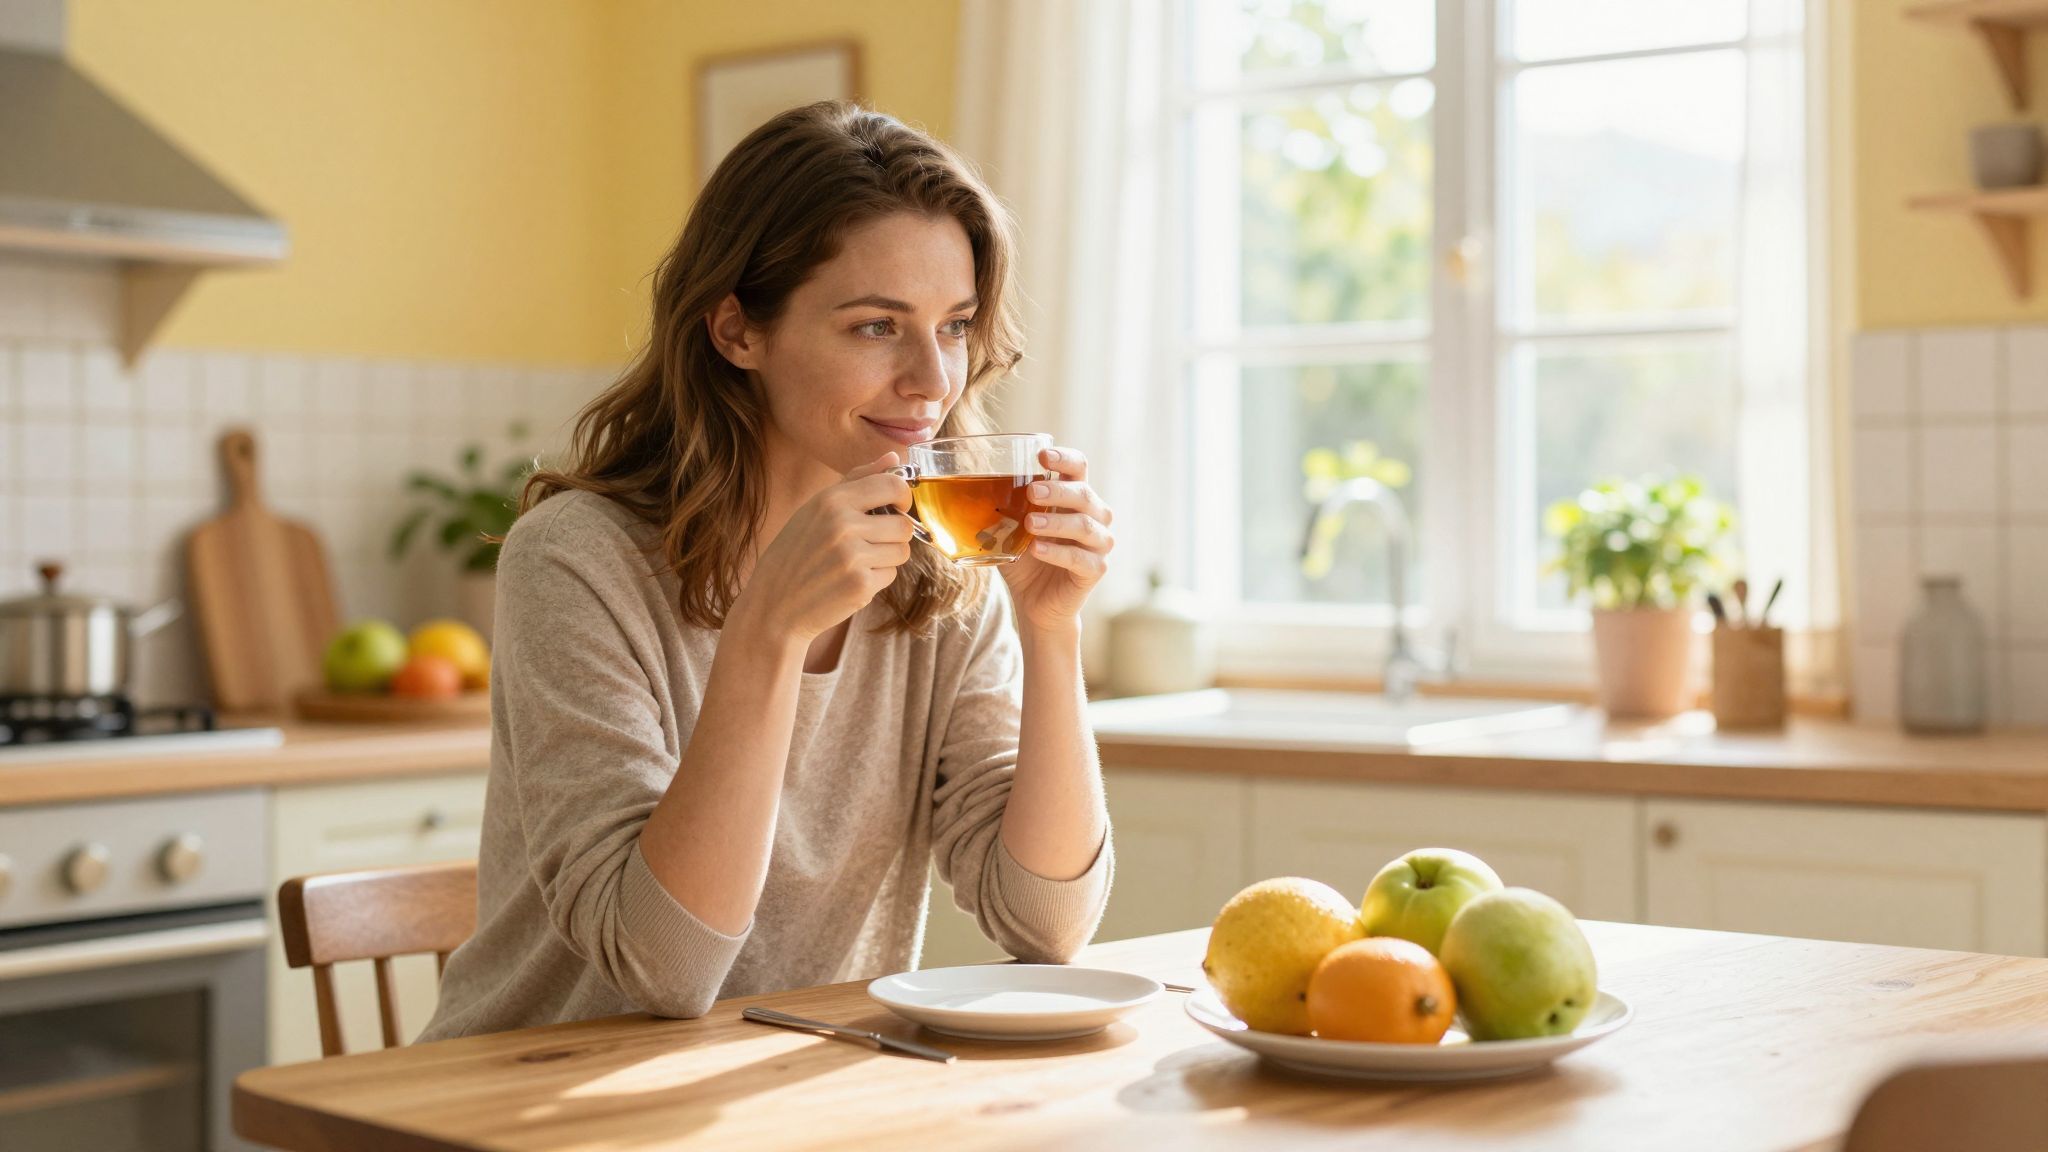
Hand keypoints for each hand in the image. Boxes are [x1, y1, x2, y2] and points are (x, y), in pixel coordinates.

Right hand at [733, 454, 916, 641]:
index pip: (893, 485)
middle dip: (894, 536)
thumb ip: (857, 480)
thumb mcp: (816, 508)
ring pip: (902, 551)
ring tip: (856, 562)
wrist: (774, 605)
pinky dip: (876, 579)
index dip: (903, 497)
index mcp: (832, 500)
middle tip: (871, 543)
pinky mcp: (860, 585)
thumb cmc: (795, 553)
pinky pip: (890, 575)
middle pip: (904, 524)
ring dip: (886, 558)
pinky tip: (849, 580)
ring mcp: (852, 556)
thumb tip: (894, 457)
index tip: (896, 508)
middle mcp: (843, 524)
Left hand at [1001, 445, 1112, 633]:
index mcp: (1075, 498)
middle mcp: (1094, 516)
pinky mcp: (1095, 570)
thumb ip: (1000, 508)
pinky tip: (1038, 550)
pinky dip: (1058, 553)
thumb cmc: (1026, 558)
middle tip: (1031, 492)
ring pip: (1084, 525)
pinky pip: (1081, 558)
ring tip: (1030, 524)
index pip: (1079, 467)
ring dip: (1056, 522)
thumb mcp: (1009, 529)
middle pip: (1084, 494)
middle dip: (1057, 491)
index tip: (1041, 456)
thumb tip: (968, 489)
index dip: (1064, 459)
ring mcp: (1098, 543)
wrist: (1035, 601)